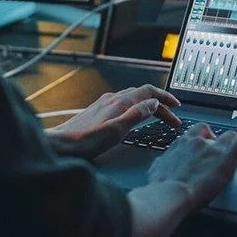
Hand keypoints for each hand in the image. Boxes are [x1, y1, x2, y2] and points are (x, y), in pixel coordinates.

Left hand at [45, 84, 180, 159]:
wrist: (59, 144)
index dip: (166, 98)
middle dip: (160, 104)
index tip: (177, 107)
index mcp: (120, 102)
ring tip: (158, 116)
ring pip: (133, 98)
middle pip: (143, 94)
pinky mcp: (98, 110)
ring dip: (148, 105)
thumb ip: (137, 115)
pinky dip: (136, 107)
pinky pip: (124, 103)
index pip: (149, 92)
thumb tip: (153, 102)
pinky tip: (134, 117)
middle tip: (172, 118)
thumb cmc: (85, 142)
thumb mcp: (116, 131)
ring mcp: (104, 103)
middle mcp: (112, 99)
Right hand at [145, 123, 236, 208]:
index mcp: (180, 144)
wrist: (170, 195)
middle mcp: (196, 142)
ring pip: (228, 137)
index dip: (203, 140)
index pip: (196, 133)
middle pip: (212, 134)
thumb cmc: (161, 188)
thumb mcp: (158, 171)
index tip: (207, 148)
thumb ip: (163, 164)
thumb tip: (161, 167)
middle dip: (217, 141)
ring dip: (232, 144)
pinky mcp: (226, 157)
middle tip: (221, 153)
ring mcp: (212, 148)